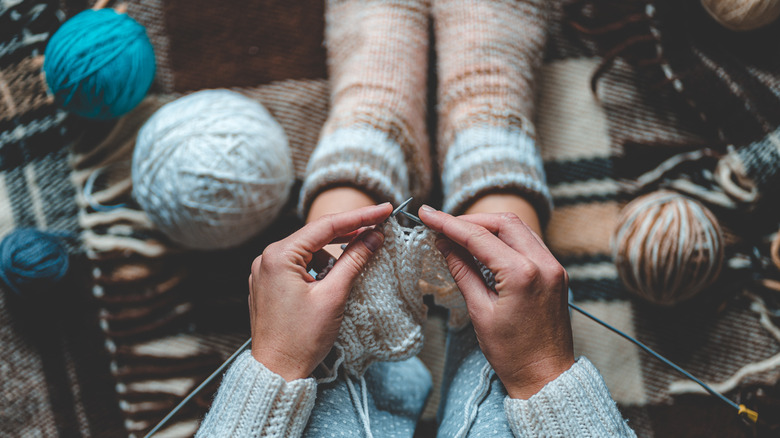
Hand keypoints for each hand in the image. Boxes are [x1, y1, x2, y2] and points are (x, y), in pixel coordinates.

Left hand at [249, 203, 391, 380]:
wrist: (277, 372)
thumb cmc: (301, 339)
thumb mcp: (333, 296)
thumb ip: (354, 260)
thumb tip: (374, 236)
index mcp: (279, 256)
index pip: (326, 226)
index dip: (360, 216)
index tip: (384, 209)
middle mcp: (267, 258)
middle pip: (315, 235)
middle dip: (348, 233)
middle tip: (378, 228)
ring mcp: (265, 272)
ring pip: (308, 251)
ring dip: (332, 254)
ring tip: (352, 268)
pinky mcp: (269, 285)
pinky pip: (298, 266)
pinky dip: (318, 268)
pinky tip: (332, 280)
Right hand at [418, 206, 573, 398]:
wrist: (546, 377)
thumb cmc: (512, 353)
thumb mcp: (480, 312)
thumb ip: (463, 272)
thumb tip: (445, 247)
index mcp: (522, 274)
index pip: (479, 237)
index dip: (449, 224)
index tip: (428, 215)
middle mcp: (543, 264)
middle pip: (503, 222)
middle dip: (470, 220)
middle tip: (442, 225)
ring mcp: (554, 267)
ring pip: (518, 228)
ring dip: (488, 226)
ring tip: (460, 233)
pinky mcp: (556, 273)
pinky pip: (529, 242)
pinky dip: (505, 238)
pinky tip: (485, 246)